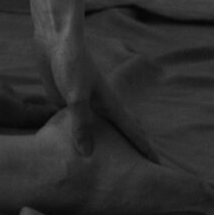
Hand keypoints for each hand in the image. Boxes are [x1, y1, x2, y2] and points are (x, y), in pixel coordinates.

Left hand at [39, 44, 162, 163]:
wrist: (54, 40)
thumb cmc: (71, 64)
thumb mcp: (77, 95)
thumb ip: (82, 124)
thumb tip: (88, 155)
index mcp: (109, 105)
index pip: (133, 131)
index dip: (145, 149)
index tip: (158, 167)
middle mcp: (99, 108)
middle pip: (117, 135)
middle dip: (128, 152)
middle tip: (137, 174)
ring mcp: (83, 106)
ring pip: (95, 133)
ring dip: (101, 148)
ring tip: (105, 169)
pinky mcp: (66, 104)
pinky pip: (73, 128)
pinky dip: (76, 140)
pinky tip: (70, 152)